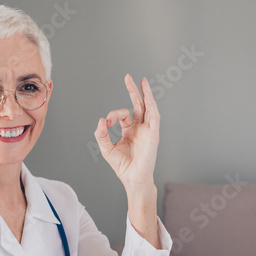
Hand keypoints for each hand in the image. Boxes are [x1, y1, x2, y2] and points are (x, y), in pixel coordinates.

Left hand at [94, 74, 160, 188]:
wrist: (133, 178)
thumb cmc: (122, 166)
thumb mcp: (106, 148)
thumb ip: (101, 134)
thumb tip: (101, 120)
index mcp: (130, 131)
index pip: (123, 115)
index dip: (113, 116)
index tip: (106, 123)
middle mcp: (140, 128)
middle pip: (138, 105)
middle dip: (133, 91)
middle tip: (128, 77)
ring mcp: (148, 130)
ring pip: (148, 107)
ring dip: (145, 94)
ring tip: (142, 81)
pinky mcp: (154, 134)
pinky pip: (154, 117)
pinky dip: (151, 106)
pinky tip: (148, 96)